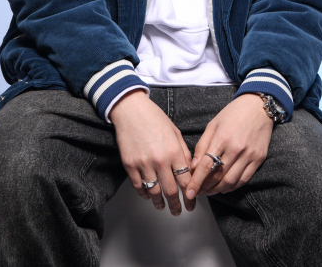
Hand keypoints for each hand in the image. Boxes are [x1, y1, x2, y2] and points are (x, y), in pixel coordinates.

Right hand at [109, 89, 194, 214]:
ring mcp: (144, 164)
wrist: (131, 111)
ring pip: (154, 192)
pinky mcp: (130, 165)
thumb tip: (189, 171)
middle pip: (171, 191)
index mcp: (174, 152)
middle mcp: (160, 160)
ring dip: (159, 203)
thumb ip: (183, 153)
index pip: (186, 181)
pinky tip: (148, 196)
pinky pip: (138, 186)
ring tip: (162, 206)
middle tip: (178, 211)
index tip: (191, 203)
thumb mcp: (175, 132)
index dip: (190, 196)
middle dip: (176, 205)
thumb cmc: (154, 118)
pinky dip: (144, 194)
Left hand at [186, 93, 273, 198]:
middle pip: (218, 176)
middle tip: (197, 191)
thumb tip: (194, 166)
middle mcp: (236, 148)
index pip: (206, 165)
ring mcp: (249, 155)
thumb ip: (202, 145)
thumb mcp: (213, 124)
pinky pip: (244, 179)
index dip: (196, 181)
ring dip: (218, 190)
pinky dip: (232, 187)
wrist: (259, 106)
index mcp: (222, 137)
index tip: (189, 191)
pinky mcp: (259, 159)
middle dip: (205, 188)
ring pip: (231, 181)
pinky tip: (224, 187)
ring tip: (209, 191)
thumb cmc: (234, 113)